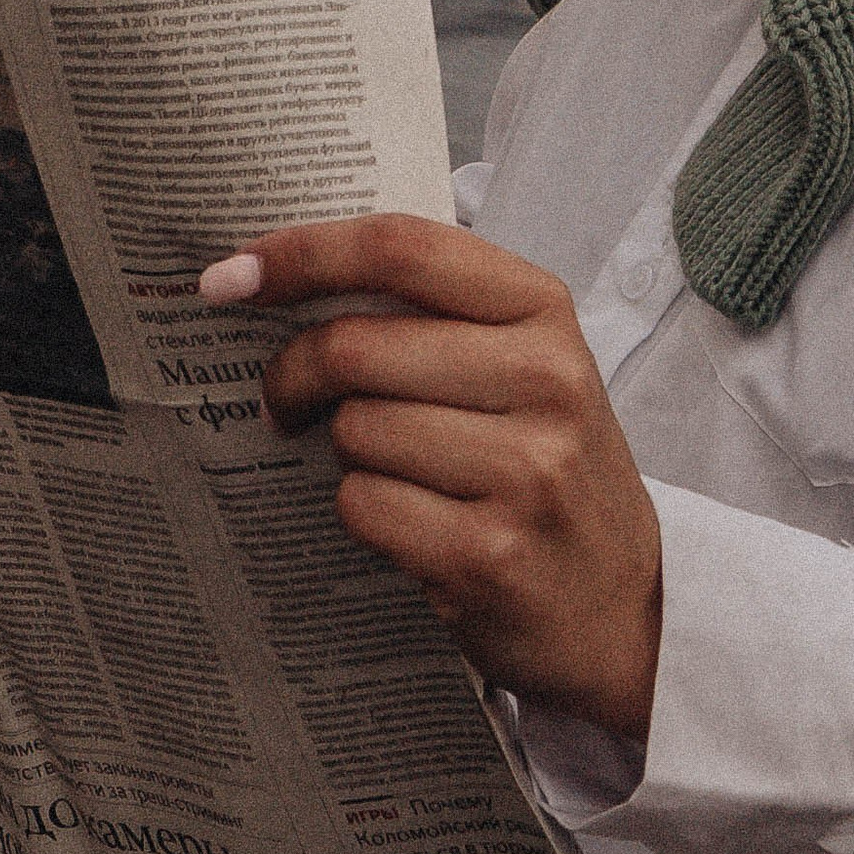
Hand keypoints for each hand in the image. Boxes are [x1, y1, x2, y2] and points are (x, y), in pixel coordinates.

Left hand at [213, 217, 661, 742]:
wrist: (622, 606)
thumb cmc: (547, 465)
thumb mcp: (523, 364)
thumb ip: (431, 313)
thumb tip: (276, 277)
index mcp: (543, 310)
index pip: (402, 248)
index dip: (303, 252)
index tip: (231, 276)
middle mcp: (545, 378)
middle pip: (357, 345)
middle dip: (295, 372)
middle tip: (284, 398)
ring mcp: (524, 470)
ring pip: (356, 430)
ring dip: (345, 452)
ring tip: (388, 469)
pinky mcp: (489, 553)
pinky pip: (365, 506)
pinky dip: (363, 513)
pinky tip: (408, 522)